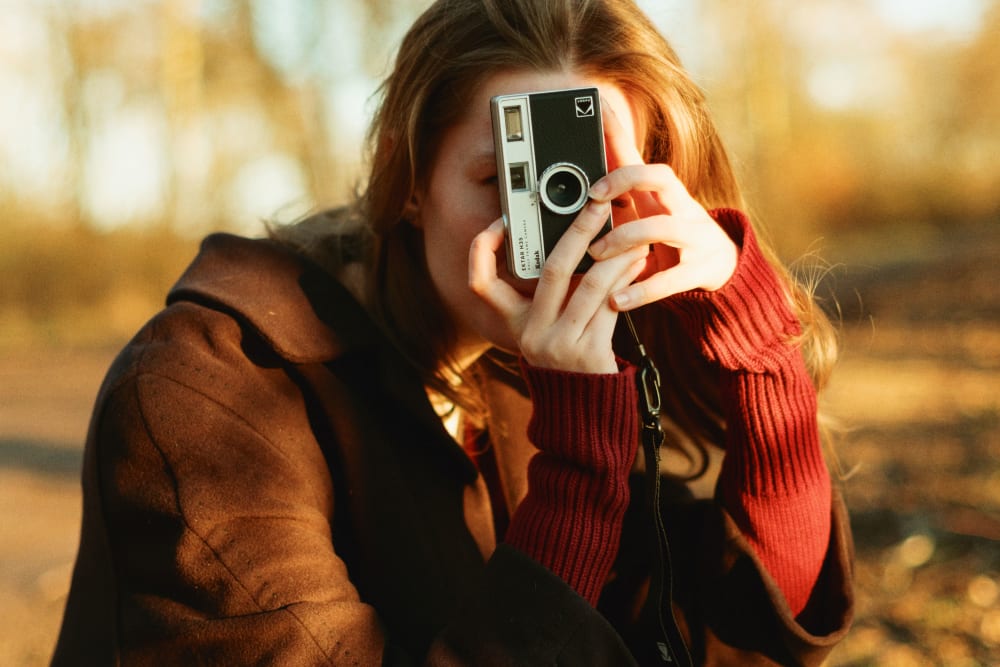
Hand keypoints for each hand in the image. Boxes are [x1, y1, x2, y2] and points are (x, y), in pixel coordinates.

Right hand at [469, 201, 647, 373]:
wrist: (582, 411)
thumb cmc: (567, 357)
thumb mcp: (547, 327)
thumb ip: (552, 293)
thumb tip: (578, 240)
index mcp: (513, 322)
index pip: (481, 283)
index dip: (482, 250)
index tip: (500, 222)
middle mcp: (531, 333)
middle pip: (551, 270)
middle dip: (578, 230)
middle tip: (598, 204)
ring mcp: (558, 345)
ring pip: (589, 285)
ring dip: (616, 256)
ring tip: (634, 237)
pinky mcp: (588, 354)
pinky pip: (610, 306)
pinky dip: (626, 280)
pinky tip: (637, 265)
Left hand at [585, 103, 737, 310]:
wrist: (725, 267)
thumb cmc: (675, 233)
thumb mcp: (650, 208)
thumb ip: (622, 187)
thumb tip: (589, 159)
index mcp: (666, 193)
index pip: (642, 156)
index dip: (620, 142)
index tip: (595, 128)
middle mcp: (682, 207)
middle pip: (659, 177)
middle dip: (624, 180)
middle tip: (594, 198)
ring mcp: (695, 237)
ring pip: (661, 227)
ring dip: (623, 239)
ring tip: (596, 255)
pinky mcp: (699, 270)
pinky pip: (669, 280)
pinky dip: (640, 291)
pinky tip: (617, 300)